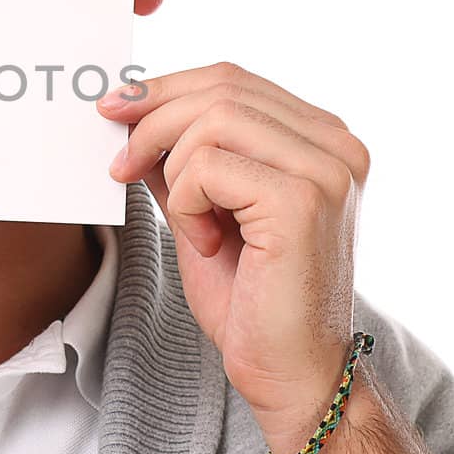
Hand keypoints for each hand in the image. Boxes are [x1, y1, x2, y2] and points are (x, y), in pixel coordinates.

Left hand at [100, 61, 369, 448]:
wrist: (289, 374)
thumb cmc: (251, 301)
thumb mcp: (205, 210)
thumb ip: (183, 158)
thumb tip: (131, 109)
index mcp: (323, 140)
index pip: (234, 79)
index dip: (167, 87)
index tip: (114, 108)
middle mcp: (338, 145)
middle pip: (222, 88)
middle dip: (153, 119)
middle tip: (118, 164)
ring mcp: (327, 169)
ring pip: (212, 119)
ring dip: (173, 168)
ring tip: (187, 222)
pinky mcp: (303, 200)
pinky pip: (208, 165)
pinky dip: (187, 202)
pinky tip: (207, 243)